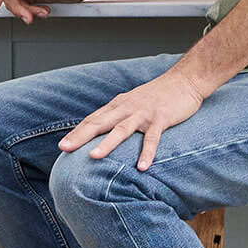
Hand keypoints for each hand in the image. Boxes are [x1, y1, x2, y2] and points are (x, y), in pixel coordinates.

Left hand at [58, 70, 208, 171]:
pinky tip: (141, 167)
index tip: (63, 146)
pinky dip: (146, 153)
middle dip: (81, 136)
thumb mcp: (134, 102)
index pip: (93, 119)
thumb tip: (104, 131)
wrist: (185, 80)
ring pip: (121, 129)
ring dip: (107, 143)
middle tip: (64, 148)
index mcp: (119, 105)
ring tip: (93, 157)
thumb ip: (119, 115)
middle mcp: (127, 108)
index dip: (77, 132)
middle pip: (100, 123)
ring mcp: (143, 113)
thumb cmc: (158, 95)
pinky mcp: (161, 118)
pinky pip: (152, 138)